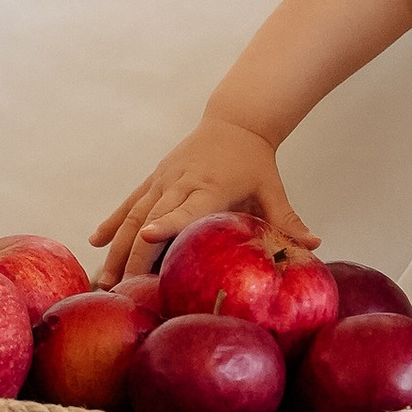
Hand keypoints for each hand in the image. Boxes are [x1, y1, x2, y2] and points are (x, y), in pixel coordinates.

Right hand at [91, 121, 316, 282]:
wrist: (234, 121)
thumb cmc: (255, 162)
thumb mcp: (273, 188)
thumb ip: (288, 219)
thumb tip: (316, 244)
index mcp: (210, 187)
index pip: (186, 209)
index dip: (167, 223)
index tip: (148, 238)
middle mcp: (181, 183)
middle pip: (151, 220)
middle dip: (133, 255)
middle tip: (121, 289)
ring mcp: (163, 180)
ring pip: (133, 215)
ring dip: (117, 248)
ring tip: (104, 279)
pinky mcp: (155, 179)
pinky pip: (129, 203)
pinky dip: (112, 222)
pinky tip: (95, 242)